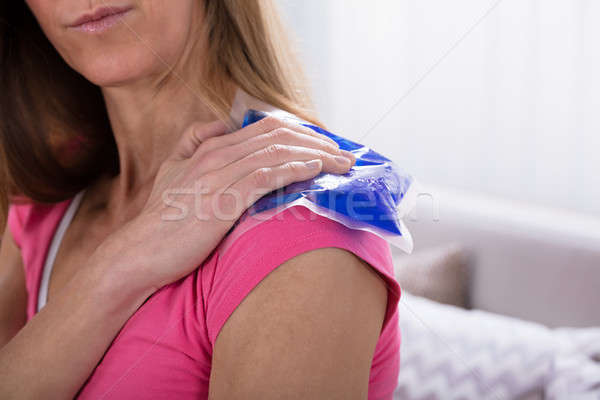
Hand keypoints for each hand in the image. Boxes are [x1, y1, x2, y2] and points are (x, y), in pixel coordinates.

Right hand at [95, 116, 355, 292]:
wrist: (140, 253)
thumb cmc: (162, 219)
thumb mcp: (173, 170)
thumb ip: (194, 141)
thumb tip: (221, 123)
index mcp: (209, 147)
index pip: (265, 127)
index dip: (301, 131)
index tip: (325, 144)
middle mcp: (216, 154)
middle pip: (278, 134)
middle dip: (317, 140)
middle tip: (344, 154)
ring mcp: (220, 175)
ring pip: (278, 152)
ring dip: (317, 154)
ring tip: (343, 164)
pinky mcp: (224, 200)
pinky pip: (268, 175)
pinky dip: (296, 169)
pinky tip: (317, 170)